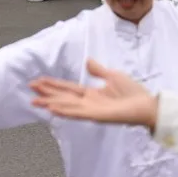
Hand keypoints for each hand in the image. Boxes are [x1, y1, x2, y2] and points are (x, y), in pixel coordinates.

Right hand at [29, 59, 158, 128]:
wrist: (147, 104)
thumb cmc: (133, 92)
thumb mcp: (113, 76)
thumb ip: (98, 71)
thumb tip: (87, 61)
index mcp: (91, 94)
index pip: (68, 88)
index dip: (53, 84)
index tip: (38, 81)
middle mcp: (88, 103)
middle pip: (63, 97)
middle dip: (47, 93)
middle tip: (30, 89)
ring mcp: (91, 110)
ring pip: (66, 105)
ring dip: (51, 103)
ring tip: (35, 101)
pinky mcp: (97, 115)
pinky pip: (77, 112)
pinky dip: (64, 110)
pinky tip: (53, 108)